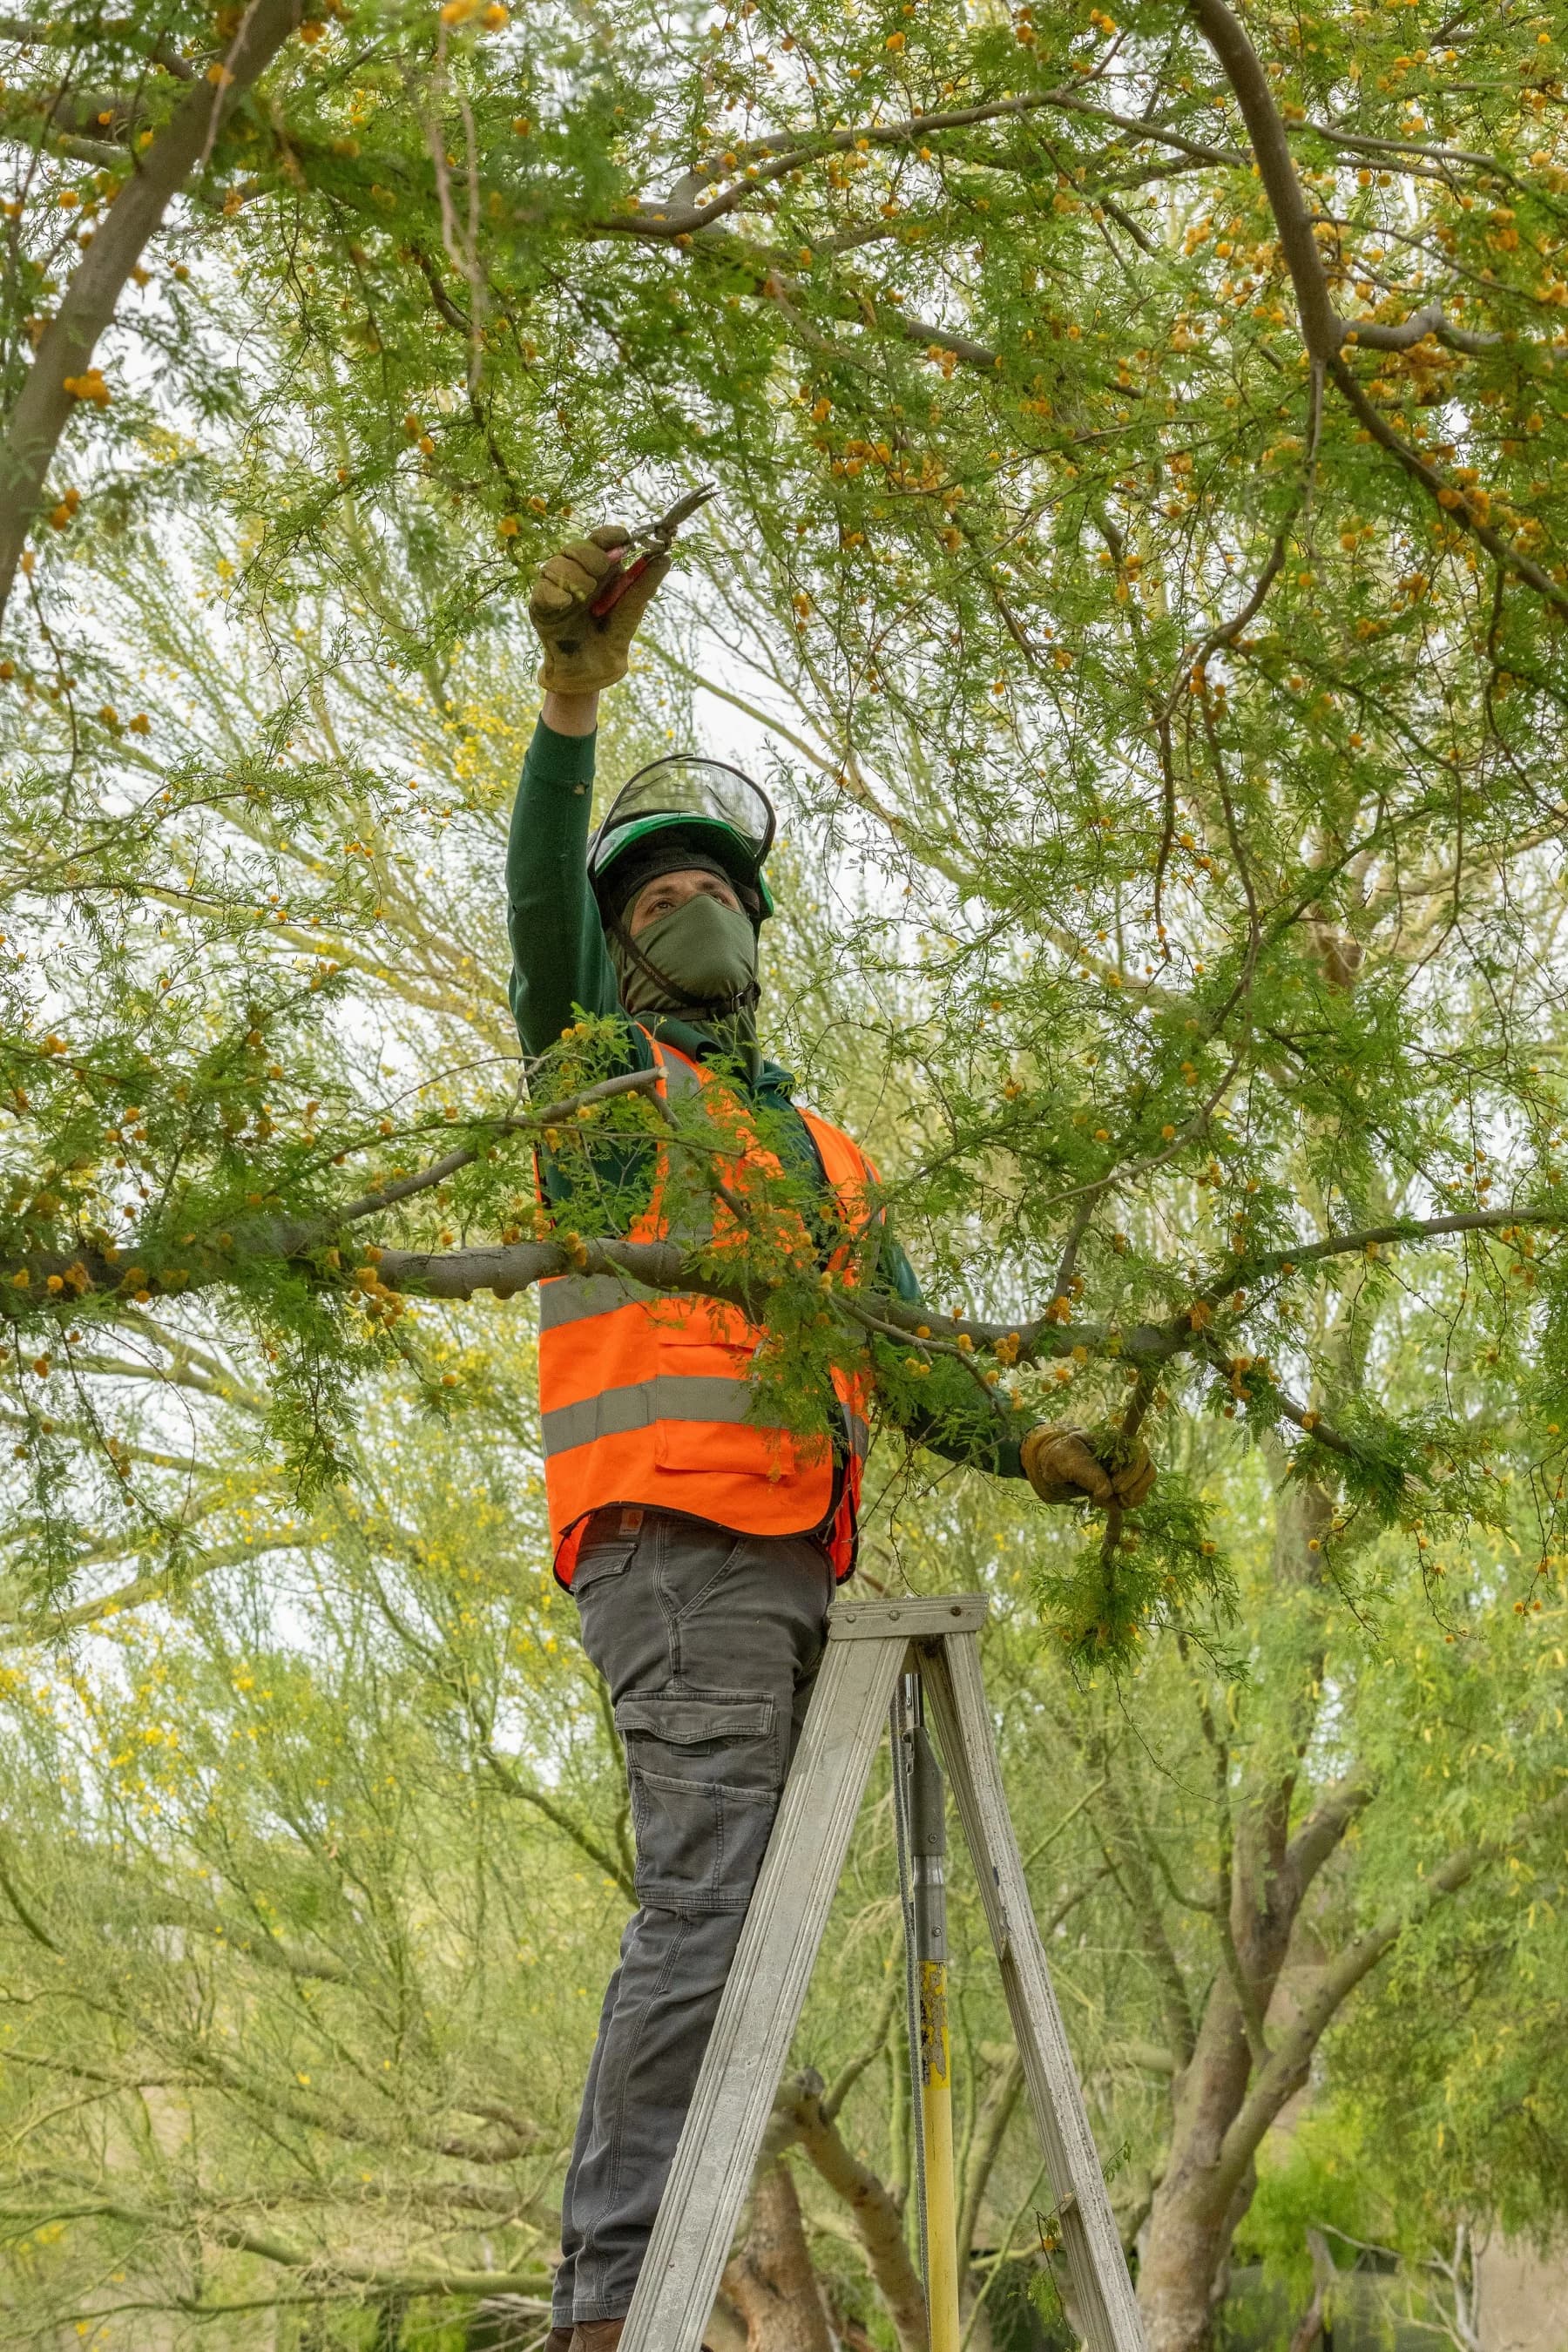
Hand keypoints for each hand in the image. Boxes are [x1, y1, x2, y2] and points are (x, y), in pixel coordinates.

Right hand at [528, 525, 670, 693]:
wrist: (595, 668)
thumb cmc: (614, 633)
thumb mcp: (633, 608)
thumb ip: (645, 584)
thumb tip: (666, 558)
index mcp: (601, 567)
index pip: (601, 539)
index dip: (610, 535)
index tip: (624, 540)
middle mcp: (577, 572)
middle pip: (576, 546)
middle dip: (591, 555)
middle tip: (602, 571)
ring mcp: (557, 587)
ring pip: (556, 564)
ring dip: (574, 576)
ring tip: (586, 595)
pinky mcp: (542, 606)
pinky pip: (543, 590)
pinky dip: (556, 593)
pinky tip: (567, 603)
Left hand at [1020, 1423, 1155, 1508]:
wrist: (1053, 1464)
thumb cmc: (1060, 1455)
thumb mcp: (1066, 1459)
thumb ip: (1086, 1472)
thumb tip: (1106, 1492)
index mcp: (1113, 1442)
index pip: (1139, 1450)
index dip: (1133, 1470)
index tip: (1115, 1487)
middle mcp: (1125, 1454)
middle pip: (1148, 1468)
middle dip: (1134, 1487)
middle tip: (1115, 1495)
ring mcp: (1127, 1469)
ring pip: (1146, 1481)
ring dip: (1133, 1496)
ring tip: (1113, 1501)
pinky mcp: (1125, 1484)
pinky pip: (1138, 1494)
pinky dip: (1129, 1502)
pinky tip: (1113, 1503)